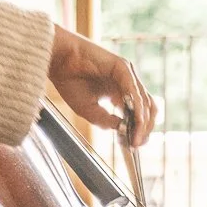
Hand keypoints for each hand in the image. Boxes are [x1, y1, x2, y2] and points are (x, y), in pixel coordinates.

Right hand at [49, 26, 157, 146]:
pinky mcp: (122, 67)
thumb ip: (106, 121)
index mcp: (120, 94)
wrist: (58, 61)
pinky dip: (136, 106)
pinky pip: (133, 90)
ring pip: (145, 100)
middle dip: (145, 128)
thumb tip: (123, 130)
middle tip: (137, 143)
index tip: (133, 145)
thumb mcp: (89, 110)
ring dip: (143, 121)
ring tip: (136, 137)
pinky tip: (134, 120)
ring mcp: (127, 75)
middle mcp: (127, 84)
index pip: (139, 113)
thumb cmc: (70, 82)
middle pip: (148, 108)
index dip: (139, 130)